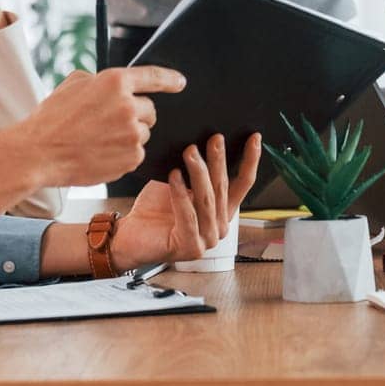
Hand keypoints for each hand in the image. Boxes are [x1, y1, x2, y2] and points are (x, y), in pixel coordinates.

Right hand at [21, 67, 184, 186]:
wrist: (39, 152)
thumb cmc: (52, 117)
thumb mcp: (74, 83)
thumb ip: (101, 80)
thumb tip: (115, 86)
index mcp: (115, 81)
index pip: (154, 77)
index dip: (170, 79)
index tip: (181, 83)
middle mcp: (129, 106)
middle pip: (150, 111)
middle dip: (136, 116)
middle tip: (110, 123)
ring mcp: (131, 134)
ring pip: (143, 134)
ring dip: (129, 136)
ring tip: (100, 139)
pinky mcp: (131, 158)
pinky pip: (137, 153)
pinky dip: (124, 154)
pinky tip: (101, 153)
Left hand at [114, 133, 262, 269]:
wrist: (130, 236)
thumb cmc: (154, 210)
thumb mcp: (178, 183)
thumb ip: (193, 169)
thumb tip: (199, 139)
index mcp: (221, 212)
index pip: (243, 184)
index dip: (250, 160)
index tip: (254, 138)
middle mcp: (219, 227)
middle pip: (223, 188)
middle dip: (219, 161)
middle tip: (215, 139)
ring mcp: (207, 239)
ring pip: (207, 200)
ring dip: (199, 173)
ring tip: (190, 151)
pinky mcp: (191, 247)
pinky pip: (188, 216)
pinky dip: (181, 194)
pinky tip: (174, 176)